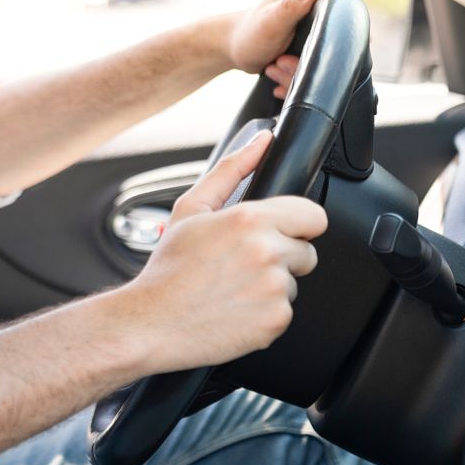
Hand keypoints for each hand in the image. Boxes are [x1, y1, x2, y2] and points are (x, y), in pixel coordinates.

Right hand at [122, 131, 327, 375]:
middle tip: (242, 266)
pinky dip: (264, 314)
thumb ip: (231, 169)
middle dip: (283, 258)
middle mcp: (268, 252)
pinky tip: (235, 310)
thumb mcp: (191, 209)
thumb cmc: (169, 270)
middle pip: (307, 252)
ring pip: (294, 283)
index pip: (313, 215)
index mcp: (251, 219)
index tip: (277, 234)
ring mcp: (274, 289)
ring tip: (233, 289)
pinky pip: (285, 312)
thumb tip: (261, 141)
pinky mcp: (276, 321)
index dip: (297, 225)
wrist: (151, 323)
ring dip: (271, 287)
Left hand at [223, 0, 342, 98]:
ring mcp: (314, 33)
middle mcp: (317, 12)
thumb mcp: (270, 20)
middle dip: (308, 61)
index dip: (342, 24)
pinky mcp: (309, 51)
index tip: (317, 43)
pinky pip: (314, 72)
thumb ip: (291, 4)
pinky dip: (294, 81)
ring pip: (324, 62)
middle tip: (281, 61)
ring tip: (275, 68)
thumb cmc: (248, 32)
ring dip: (296, 73)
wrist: (231, 49)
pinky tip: (278, 80)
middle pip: (337, 40)